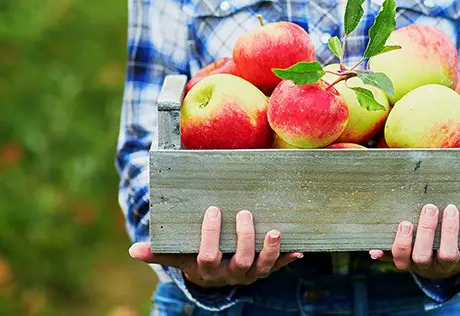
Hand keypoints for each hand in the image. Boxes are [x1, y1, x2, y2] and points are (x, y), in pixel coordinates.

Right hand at [129, 207, 302, 286]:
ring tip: (274, 231)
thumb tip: (134, 250)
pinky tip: (299, 249)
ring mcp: (250, 274)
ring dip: (270, 251)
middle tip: (245, 214)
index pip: (208, 256)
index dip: (210, 236)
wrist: (215, 275)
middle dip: (244, 239)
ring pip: (262, 267)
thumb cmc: (195, 256)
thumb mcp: (178, 255)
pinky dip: (288, 258)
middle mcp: (230, 275)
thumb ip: (160, 251)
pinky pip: (279, 266)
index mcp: (208, 270)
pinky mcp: (266, 270)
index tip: (213, 211)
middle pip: (239, 261)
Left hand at [369, 204, 459, 278]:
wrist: (437, 260)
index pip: (450, 253)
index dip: (449, 233)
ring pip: (401, 259)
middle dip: (426, 232)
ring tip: (404, 222)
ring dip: (401, 242)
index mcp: (447, 262)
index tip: (451, 208)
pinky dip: (378, 252)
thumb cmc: (459, 249)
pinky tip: (372, 247)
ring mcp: (408, 261)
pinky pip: (384, 256)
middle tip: (429, 208)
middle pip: (424, 256)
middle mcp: (426, 265)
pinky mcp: (394, 256)